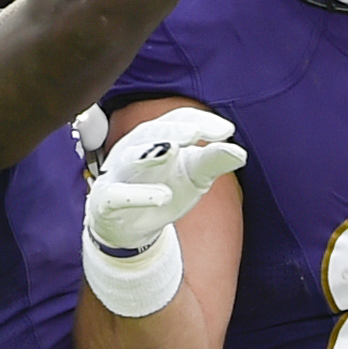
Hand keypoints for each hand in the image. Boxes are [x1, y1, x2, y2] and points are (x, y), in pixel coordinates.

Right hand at [85, 106, 247, 316]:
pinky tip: (163, 197)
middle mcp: (134, 149)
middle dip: (173, 130)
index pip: (177, 118)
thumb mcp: (194, 177)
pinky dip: (139, 195)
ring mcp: (117, 175)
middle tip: (196, 132)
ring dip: (151, 153)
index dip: (200, 120)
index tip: (228, 131)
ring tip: (173, 150)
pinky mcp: (106, 202)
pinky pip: (118, 196)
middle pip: (151, 132)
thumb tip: (241, 153)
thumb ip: (213, 162)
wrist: (128, 229)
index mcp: (156, 136)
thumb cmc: (163, 192)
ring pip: (130, 158)